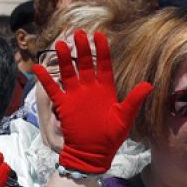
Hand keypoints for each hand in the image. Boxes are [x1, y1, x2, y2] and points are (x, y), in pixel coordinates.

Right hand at [32, 30, 151, 174]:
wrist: (93, 154)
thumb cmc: (111, 138)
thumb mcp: (125, 118)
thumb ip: (134, 100)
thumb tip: (149, 85)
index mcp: (106, 89)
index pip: (104, 64)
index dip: (102, 49)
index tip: (100, 35)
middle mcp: (90, 89)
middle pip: (86, 63)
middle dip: (83, 48)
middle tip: (79, 33)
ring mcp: (76, 96)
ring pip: (69, 72)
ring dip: (65, 59)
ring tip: (61, 44)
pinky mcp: (63, 105)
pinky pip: (53, 89)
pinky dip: (45, 78)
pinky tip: (37, 67)